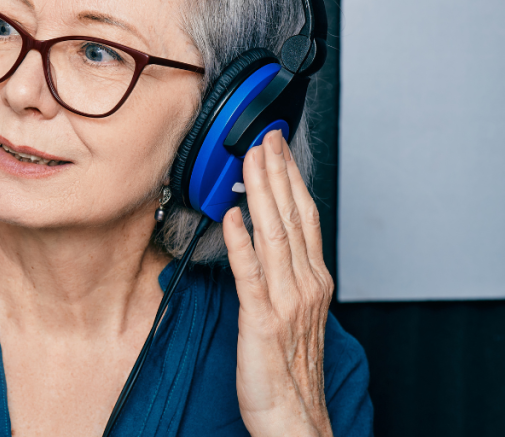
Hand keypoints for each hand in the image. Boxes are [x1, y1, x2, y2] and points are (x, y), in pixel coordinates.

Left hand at [222, 130, 334, 436]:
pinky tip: (233, 215)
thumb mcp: (291, 313)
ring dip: (261, 193)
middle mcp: (303, 285)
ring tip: (250, 159)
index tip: (277, 148)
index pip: (303, 217)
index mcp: (311, 281)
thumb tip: (261, 241)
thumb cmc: (288, 370)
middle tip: (265, 136)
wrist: (294, 417)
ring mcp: (285, 301)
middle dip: (277, 173)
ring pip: (274, 234)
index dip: (290, 179)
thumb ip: (280, 274)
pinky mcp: (261, 320)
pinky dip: (242, 241)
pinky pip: (250, 274)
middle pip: (292, 216)